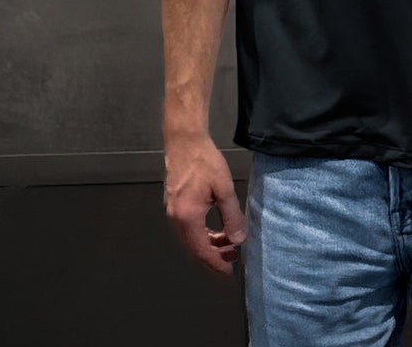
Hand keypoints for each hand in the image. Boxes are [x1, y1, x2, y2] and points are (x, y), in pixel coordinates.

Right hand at [164, 131, 246, 275]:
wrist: (184, 141)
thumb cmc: (204, 161)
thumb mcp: (224, 188)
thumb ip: (231, 216)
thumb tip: (238, 240)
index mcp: (188, 217)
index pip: (201, 250)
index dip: (216, 263)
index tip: (229, 271)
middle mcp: (176, 218)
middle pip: (194, 247)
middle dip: (214, 255)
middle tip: (233, 258)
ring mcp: (173, 210)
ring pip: (191, 237)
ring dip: (209, 243)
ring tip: (228, 242)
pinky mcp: (174, 203)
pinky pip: (188, 227)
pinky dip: (202, 232)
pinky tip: (215, 227)